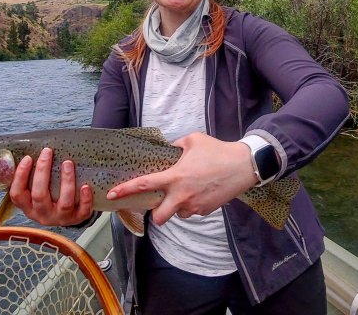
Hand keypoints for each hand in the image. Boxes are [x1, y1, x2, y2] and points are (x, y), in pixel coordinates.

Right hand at [9, 147, 93, 226]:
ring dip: (66, 181)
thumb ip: (31, 175)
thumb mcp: (34, 189)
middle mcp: (41, 214)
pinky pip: (82, 212)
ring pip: (64, 203)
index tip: (28, 157)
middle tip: (48, 152)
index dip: (20, 176)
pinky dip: (85, 200)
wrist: (65, 215)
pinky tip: (85, 186)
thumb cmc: (47, 194)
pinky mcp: (76, 219)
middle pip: (39, 195)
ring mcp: (59, 218)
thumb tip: (30, 147)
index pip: (17, 194)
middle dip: (43, 172)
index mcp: (27, 206)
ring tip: (68, 163)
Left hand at [106, 132, 256, 225]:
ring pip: (177, 214)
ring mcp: (195, 205)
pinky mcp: (207, 211)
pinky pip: (192, 212)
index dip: (126, 190)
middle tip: (158, 203)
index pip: (145, 184)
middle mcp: (182, 195)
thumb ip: (175, 146)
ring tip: (185, 192)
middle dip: (155, 214)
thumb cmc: (217, 150)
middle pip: (158, 217)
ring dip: (176, 207)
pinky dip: (191, 206)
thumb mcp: (192, 140)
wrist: (244, 165)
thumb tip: (167, 150)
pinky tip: (199, 192)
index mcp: (175, 177)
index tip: (112, 194)